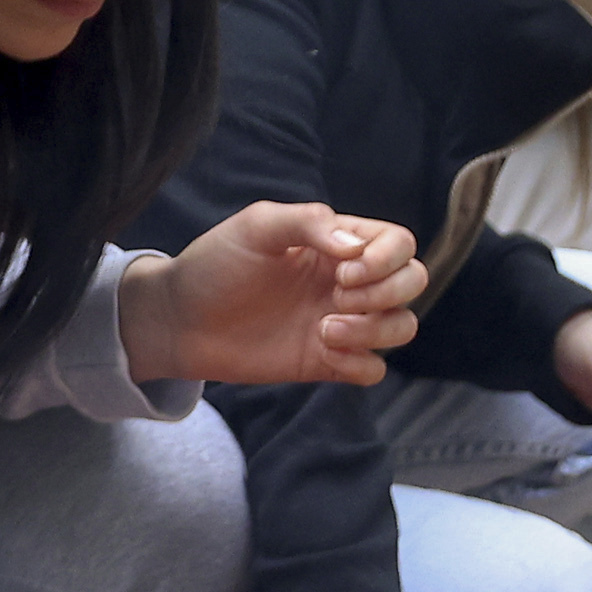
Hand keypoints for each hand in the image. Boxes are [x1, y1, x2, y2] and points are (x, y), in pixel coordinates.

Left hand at [118, 201, 425, 387]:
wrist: (179, 320)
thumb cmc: (215, 265)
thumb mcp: (257, 226)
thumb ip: (309, 222)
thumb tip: (355, 247)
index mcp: (339, 243)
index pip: (399, 243)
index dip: (387, 258)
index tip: (344, 270)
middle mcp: (347, 282)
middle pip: (413, 282)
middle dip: (387, 292)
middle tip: (337, 298)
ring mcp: (340, 323)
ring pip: (401, 327)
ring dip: (376, 330)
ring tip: (324, 331)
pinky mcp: (326, 362)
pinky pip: (373, 369)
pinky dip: (361, 364)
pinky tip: (323, 353)